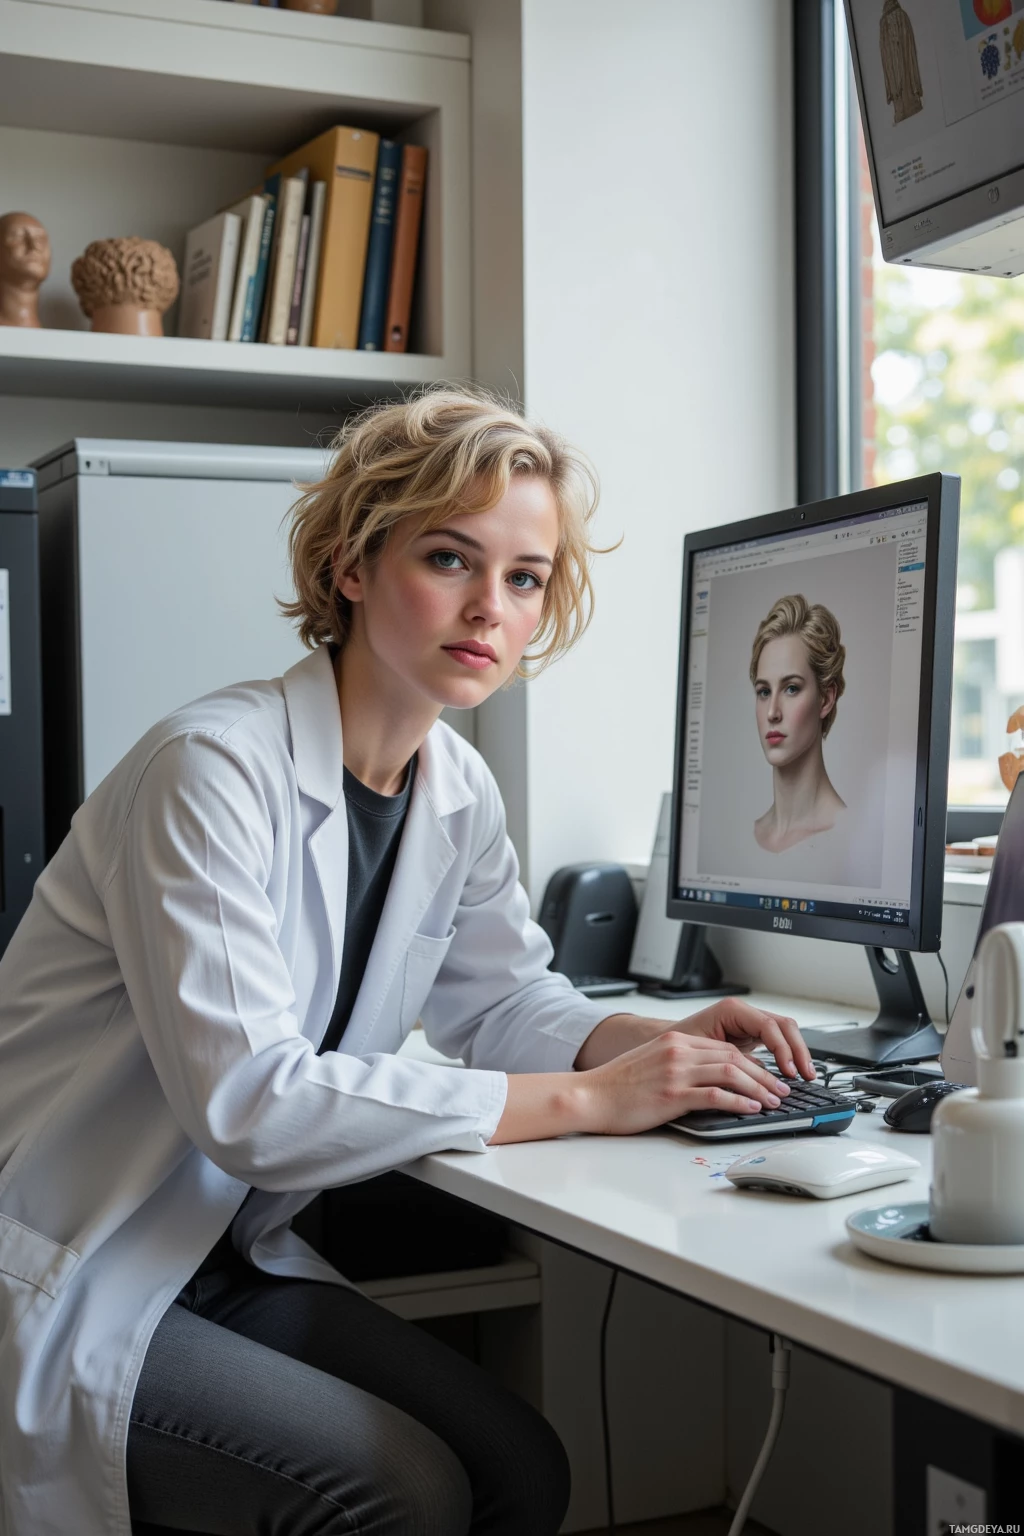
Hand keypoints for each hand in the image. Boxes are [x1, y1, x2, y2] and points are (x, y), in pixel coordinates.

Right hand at [576, 1029, 792, 1137]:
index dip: (752, 1063)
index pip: (724, 1047)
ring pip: (730, 1073)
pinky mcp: (672, 1094)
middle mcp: (678, 1051)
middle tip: (779, 1090)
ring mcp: (675, 1071)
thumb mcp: (652, 1063)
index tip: (766, 1077)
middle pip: (734, 1057)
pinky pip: (715, 1095)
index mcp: (675, 1041)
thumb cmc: (617, 1086)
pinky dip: (738, 1102)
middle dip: (763, 1075)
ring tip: (772, 1102)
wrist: (589, 1096)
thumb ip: (680, 1064)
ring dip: (757, 1088)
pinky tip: (750, 1109)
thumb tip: (710, 1081)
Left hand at [674, 998, 815, 1081]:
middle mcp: (743, 1012)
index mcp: (731, 1010)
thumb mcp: (702, 1052)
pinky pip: (777, 1040)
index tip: (789, 1071)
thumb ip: (729, 1062)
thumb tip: (756, 1078)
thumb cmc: (676, 1047)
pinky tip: (792, 1072)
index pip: (769, 1026)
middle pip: (784, 1025)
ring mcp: (749, 1022)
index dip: (783, 1050)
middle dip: (798, 1050)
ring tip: (806, 1076)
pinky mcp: (750, 1034)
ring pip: (785, 1032)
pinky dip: (788, 1055)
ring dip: (798, 1053)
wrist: (661, 1043)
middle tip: (806, 1075)